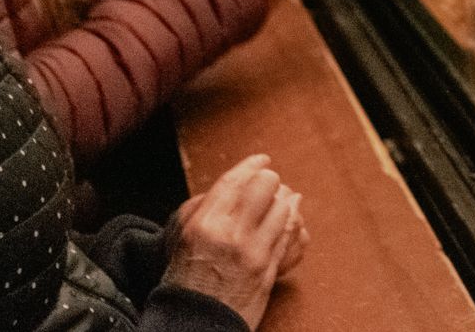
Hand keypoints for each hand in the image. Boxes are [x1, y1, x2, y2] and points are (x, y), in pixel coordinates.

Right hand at [163, 154, 301, 327]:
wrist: (193, 322)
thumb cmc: (184, 278)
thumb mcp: (182, 238)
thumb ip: (206, 208)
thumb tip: (237, 181)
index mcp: (203, 225)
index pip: (234, 181)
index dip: (252, 164)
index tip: (263, 158)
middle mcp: (229, 236)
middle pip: (265, 186)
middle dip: (269, 181)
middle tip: (269, 183)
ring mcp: (252, 253)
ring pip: (284, 207)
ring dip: (285, 200)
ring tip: (281, 199)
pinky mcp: (268, 270)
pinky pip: (290, 233)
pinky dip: (291, 219)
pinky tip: (289, 215)